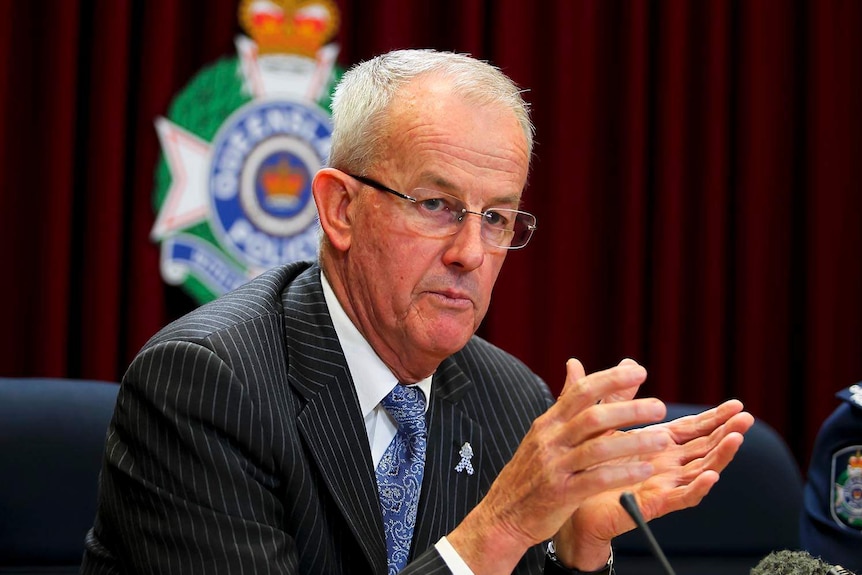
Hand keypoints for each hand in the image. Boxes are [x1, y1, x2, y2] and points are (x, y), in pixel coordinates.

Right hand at [448, 358, 672, 572]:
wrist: (503, 514)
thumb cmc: (531, 472)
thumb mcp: (544, 432)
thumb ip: (566, 401)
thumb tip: (576, 364)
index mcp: (548, 422)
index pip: (580, 392)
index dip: (610, 380)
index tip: (640, 372)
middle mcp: (550, 440)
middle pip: (592, 416)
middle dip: (629, 409)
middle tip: (660, 407)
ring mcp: (554, 466)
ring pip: (597, 448)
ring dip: (633, 442)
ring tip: (663, 440)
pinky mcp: (560, 494)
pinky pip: (595, 480)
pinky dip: (622, 474)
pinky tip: (644, 471)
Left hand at [552, 397, 754, 566]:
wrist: (572, 500)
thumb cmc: (590, 464)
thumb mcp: (604, 423)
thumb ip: (617, 396)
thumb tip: (625, 361)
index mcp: (658, 444)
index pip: (694, 428)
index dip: (715, 417)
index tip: (737, 404)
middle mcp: (667, 464)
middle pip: (704, 447)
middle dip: (726, 432)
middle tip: (746, 418)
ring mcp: (664, 484)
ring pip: (700, 469)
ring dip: (720, 455)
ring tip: (737, 439)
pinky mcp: (654, 503)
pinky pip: (681, 497)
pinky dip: (698, 487)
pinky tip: (711, 476)